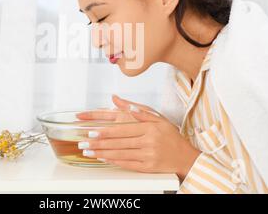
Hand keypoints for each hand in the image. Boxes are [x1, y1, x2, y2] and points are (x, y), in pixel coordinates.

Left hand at [77, 95, 200, 180]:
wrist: (185, 156)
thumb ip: (137, 109)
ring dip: (101, 153)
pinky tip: (103, 158)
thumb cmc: (170, 136)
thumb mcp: (157, 118)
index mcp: (149, 128)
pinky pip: (127, 164)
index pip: (122, 130)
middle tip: (83, 143)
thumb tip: (117, 100)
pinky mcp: (147, 167)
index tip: (91, 132)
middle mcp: (148, 142)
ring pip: (120, 154)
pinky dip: (113, 162)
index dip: (105, 131)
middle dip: (98, 143)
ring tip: (88, 152)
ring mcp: (148, 156)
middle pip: (118, 143)